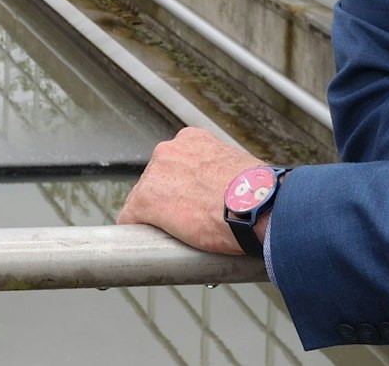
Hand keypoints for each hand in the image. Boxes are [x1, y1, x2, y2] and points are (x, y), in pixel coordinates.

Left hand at [116, 127, 264, 254]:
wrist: (258, 206)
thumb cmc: (258, 194)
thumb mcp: (240, 170)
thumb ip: (224, 176)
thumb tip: (232, 195)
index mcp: (193, 141)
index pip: (176, 167)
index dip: (183, 189)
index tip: (194, 204)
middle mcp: (169, 150)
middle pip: (157, 181)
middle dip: (169, 201)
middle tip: (189, 223)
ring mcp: (155, 174)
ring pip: (144, 200)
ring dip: (156, 217)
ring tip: (176, 238)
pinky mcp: (146, 201)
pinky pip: (130, 219)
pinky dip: (136, 232)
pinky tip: (147, 246)